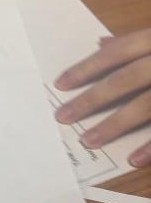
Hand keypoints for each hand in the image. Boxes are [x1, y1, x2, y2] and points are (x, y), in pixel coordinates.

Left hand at [55, 29, 150, 166]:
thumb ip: (137, 41)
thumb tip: (101, 42)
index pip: (118, 53)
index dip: (87, 68)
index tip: (59, 85)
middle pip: (126, 79)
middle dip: (92, 99)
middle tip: (62, 117)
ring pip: (145, 105)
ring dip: (115, 125)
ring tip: (88, 141)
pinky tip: (134, 160)